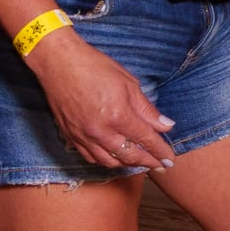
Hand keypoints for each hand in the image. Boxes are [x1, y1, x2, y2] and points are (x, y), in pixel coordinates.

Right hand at [27, 32, 175, 170]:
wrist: (59, 64)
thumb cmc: (95, 68)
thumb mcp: (129, 84)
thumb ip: (147, 110)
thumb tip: (166, 126)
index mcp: (118, 116)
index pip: (146, 140)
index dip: (160, 151)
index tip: (170, 159)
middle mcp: (100, 131)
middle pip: (129, 155)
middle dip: (148, 163)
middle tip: (160, 167)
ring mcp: (82, 136)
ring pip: (109, 161)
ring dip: (127, 164)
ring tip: (140, 162)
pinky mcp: (70, 137)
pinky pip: (90, 157)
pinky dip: (105, 160)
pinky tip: (114, 157)